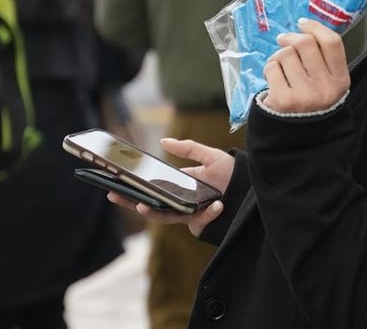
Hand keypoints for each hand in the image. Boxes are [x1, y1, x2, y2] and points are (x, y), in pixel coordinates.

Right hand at [106, 138, 232, 237]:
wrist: (252, 189)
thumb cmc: (232, 173)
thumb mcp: (211, 156)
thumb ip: (188, 149)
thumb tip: (163, 141)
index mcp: (180, 185)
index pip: (153, 188)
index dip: (135, 187)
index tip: (116, 182)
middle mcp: (182, 201)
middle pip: (152, 204)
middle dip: (131, 201)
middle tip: (114, 195)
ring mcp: (190, 215)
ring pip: (166, 217)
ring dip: (154, 212)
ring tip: (142, 205)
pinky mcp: (203, 224)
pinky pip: (199, 221)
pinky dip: (208, 214)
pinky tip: (217, 206)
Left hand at [261, 18, 349, 113]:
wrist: (299, 136)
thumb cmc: (312, 102)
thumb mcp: (329, 83)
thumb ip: (323, 59)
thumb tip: (304, 29)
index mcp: (340, 80)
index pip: (332, 42)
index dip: (315, 27)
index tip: (302, 24)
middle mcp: (325, 87)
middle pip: (305, 43)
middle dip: (290, 38)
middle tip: (283, 40)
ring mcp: (304, 95)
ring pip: (286, 54)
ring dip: (278, 56)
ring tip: (280, 68)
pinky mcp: (283, 101)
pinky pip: (272, 68)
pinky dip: (269, 70)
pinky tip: (274, 80)